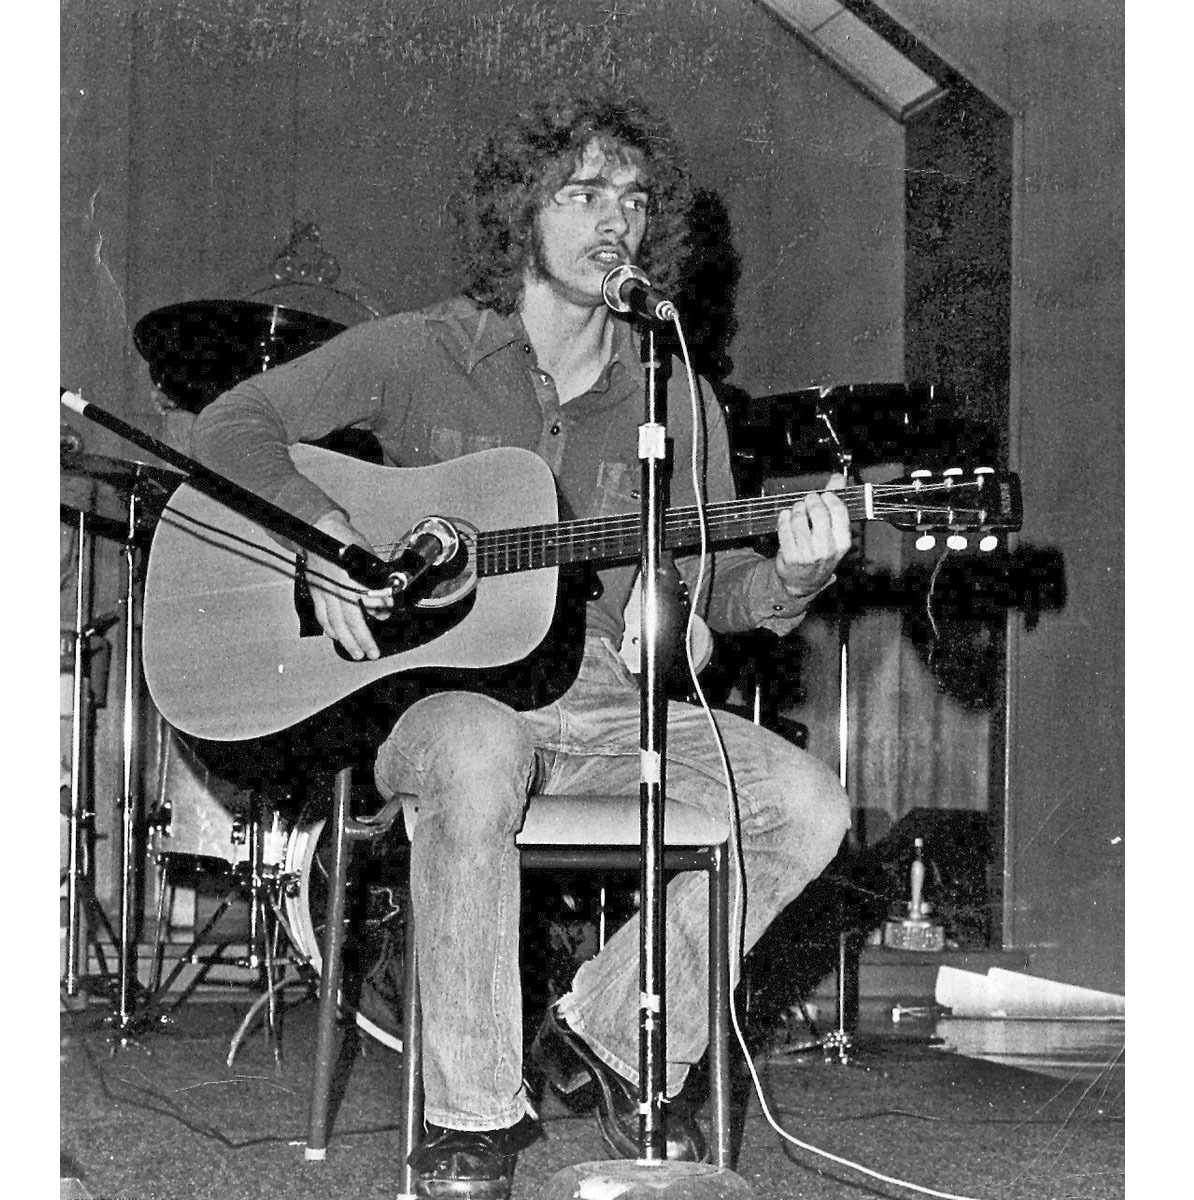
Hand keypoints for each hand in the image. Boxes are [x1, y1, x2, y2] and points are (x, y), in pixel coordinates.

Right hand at [307, 511, 395, 660]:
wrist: (322, 531)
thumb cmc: (347, 542)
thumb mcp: (369, 558)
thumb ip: (377, 580)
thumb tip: (385, 603)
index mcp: (351, 577)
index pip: (368, 600)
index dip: (380, 608)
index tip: (387, 613)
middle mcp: (336, 587)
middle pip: (350, 619)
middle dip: (363, 639)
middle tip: (373, 653)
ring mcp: (324, 591)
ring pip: (335, 622)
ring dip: (347, 640)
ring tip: (357, 653)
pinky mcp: (316, 592)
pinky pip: (322, 616)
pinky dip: (330, 629)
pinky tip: (337, 636)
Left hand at [774, 474, 851, 597]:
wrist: (803, 582)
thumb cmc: (820, 554)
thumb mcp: (833, 534)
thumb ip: (835, 504)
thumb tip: (838, 478)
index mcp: (842, 543)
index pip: (839, 511)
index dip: (829, 497)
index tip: (824, 494)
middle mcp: (827, 550)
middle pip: (818, 512)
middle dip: (810, 500)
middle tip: (807, 500)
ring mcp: (808, 554)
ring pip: (799, 519)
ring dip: (796, 509)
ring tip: (797, 510)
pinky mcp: (790, 556)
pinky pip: (785, 528)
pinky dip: (784, 518)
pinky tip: (786, 517)